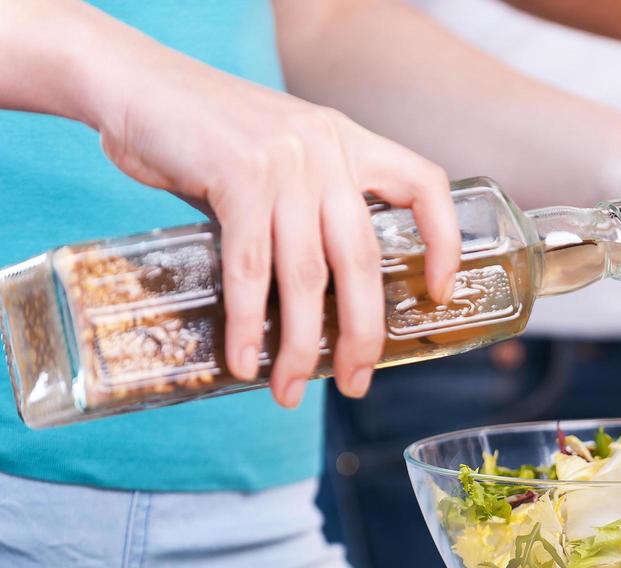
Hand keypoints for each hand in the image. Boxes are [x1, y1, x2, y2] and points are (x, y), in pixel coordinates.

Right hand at [92, 49, 460, 405]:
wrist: (133, 82)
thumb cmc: (205, 132)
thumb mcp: (280, 156)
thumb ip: (307, 209)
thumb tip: (317, 295)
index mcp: (349, 142)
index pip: (424, 185)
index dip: (444, 241)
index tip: (441, 293)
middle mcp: (327, 150)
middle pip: (362, 259)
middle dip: (362, 332)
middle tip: (356, 380)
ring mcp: (286, 163)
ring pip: (308, 275)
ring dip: (302, 344)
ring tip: (291, 390)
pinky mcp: (238, 177)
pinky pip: (252, 269)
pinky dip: (249, 323)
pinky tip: (246, 359)